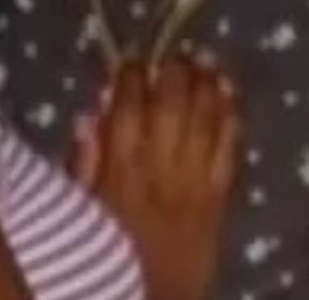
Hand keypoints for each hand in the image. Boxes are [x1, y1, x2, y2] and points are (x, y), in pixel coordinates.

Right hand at [70, 58, 240, 299]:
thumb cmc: (104, 255)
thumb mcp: (77, 211)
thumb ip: (82, 163)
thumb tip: (88, 116)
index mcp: (118, 170)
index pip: (125, 107)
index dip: (131, 76)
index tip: (132, 58)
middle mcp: (158, 169)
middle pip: (171, 104)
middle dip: (175, 72)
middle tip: (177, 53)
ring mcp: (193, 182)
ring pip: (204, 119)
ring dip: (207, 85)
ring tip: (208, 61)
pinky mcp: (217, 198)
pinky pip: (228, 147)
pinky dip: (231, 117)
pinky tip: (231, 95)